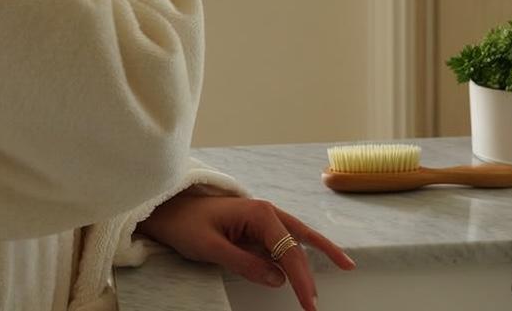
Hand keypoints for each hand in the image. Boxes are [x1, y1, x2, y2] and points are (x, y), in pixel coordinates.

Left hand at [134, 191, 355, 310]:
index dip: (301, 279)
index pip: (288, 251)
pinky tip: (313, 258)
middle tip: (315, 304)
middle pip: (297, 245)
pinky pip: (284, 239)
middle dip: (310, 273)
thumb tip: (278, 280)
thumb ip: (245, 263)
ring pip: (297, 238)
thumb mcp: (211, 248)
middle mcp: (266, 213)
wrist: (169, 210)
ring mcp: (263, 219)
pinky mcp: (257, 227)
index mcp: (259, 213)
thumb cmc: (186, 225)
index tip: (308, 303)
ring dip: (316, 254)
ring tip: (342, 267)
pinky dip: (301, 249)